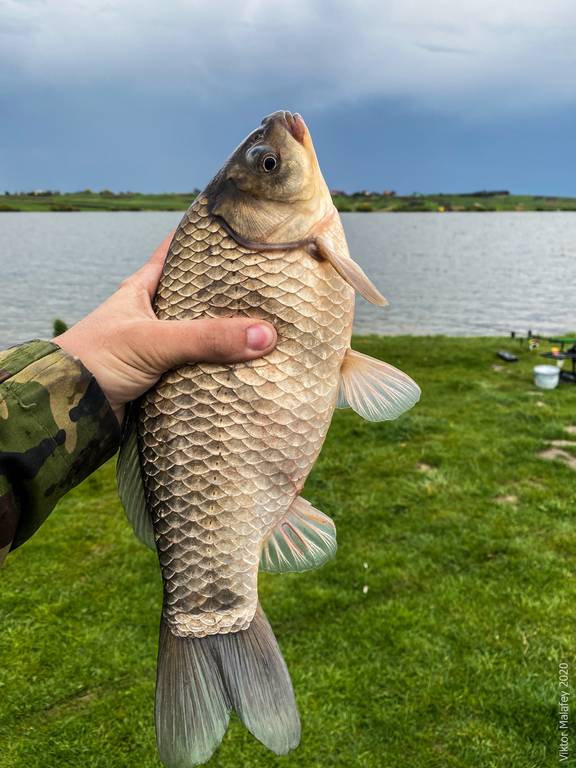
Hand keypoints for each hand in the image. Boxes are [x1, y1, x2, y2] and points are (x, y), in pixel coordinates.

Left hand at [54, 232, 276, 423]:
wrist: (68, 410)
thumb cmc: (97, 360)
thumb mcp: (154, 341)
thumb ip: (207, 338)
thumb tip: (266, 335)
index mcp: (142, 290)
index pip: (176, 252)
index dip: (204, 240)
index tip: (240, 232)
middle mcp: (151, 314)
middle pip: (197, 297)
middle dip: (229, 295)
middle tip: (269, 287)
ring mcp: (157, 347)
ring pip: (201, 335)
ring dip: (227, 337)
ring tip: (270, 329)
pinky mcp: (162, 378)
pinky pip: (198, 368)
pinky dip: (218, 369)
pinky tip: (247, 369)